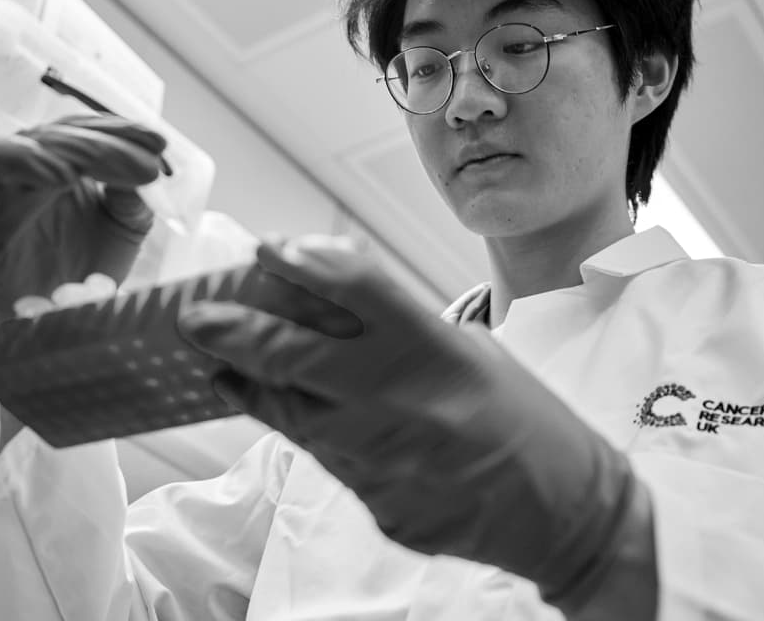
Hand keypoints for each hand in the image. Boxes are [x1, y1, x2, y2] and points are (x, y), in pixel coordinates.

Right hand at [0, 115, 165, 320]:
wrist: (74, 322)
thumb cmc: (92, 265)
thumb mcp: (126, 224)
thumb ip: (132, 193)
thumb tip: (144, 164)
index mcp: (47, 162)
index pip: (72, 129)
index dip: (113, 131)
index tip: (156, 144)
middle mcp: (9, 176)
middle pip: (26, 137)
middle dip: (79, 144)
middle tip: (125, 168)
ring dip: (17, 157)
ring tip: (64, 175)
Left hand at [179, 237, 655, 616]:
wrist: (566, 514)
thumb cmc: (528, 423)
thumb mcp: (475, 353)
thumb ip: (402, 329)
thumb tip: (325, 300)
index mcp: (441, 353)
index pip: (358, 288)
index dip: (303, 262)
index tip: (266, 248)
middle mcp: (407, 403)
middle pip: (298, 355)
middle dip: (237, 332)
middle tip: (197, 317)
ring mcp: (387, 460)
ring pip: (294, 414)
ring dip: (251, 384)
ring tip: (218, 364)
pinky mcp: (379, 504)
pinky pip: (323, 458)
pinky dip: (292, 427)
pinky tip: (266, 406)